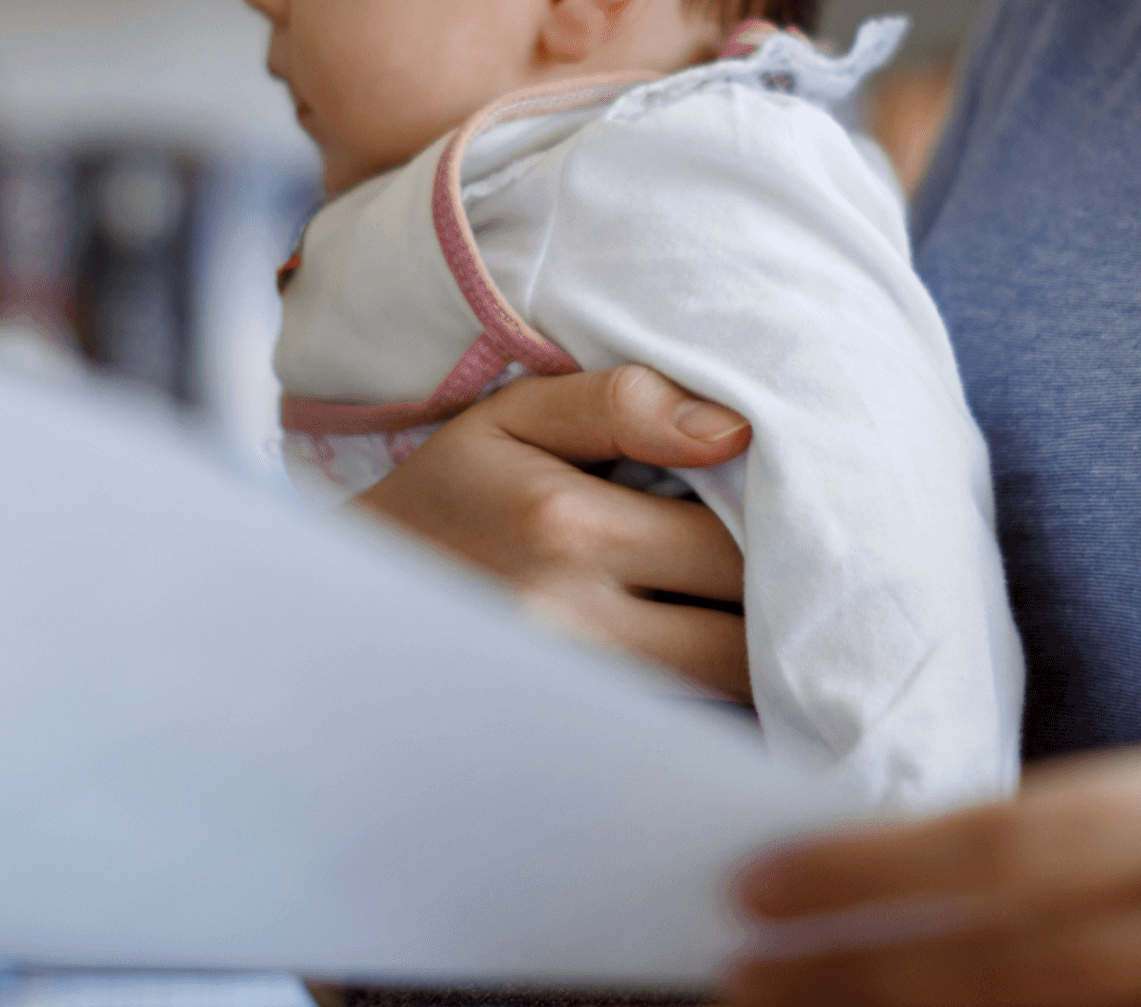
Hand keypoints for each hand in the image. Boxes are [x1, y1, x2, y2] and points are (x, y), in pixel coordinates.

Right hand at [350, 363, 758, 700]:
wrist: (349, 610)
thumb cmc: (448, 495)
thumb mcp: (514, 418)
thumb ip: (623, 403)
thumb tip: (736, 429)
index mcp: (566, 528)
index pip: (733, 545)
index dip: (781, 531)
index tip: (789, 511)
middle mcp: (570, 622)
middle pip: (741, 638)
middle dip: (781, 607)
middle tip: (791, 570)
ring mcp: (568, 694)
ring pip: (718, 694)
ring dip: (752, 659)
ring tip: (757, 611)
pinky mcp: (566, 738)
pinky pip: (677, 727)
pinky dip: (706, 699)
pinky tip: (704, 658)